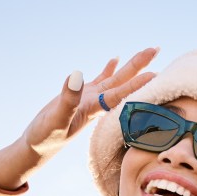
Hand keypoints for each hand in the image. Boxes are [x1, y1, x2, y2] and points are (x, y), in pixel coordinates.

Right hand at [0, 47, 157, 189]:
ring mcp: (91, 99)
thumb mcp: (55, 119)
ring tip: (147, 51)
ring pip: (115, 79)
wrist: (39, 146)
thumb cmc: (46, 137)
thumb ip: (67, 99)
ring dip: (131, 66)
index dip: (136, 85)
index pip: (120, 95)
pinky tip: (116, 58)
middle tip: (157, 48)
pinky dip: (108, 69)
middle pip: (123, 82)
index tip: (155, 74)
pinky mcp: (82, 96)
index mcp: (94, 109)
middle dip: (140, 67)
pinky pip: (99, 79)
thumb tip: (77, 75)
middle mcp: (98, 103)